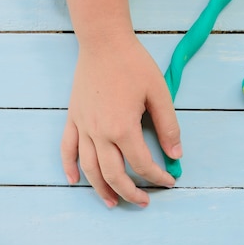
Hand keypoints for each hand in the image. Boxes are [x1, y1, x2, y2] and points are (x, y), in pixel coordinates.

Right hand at [62, 0, 181, 207]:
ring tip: (113, 202)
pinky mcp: (72, 118)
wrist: (103, 41)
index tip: (169, 181)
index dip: (157, 176)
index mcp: (123, 127)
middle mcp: (99, 132)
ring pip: (89, 168)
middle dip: (130, 192)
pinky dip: (68, 167)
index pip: (141, 163)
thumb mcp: (159, 92)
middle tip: (144, 201)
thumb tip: (176, 154)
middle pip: (113, 174)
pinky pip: (66, 148)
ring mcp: (83, 126)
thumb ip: (168, 125)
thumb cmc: (133, 63)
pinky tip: (75, 180)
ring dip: (101, 189)